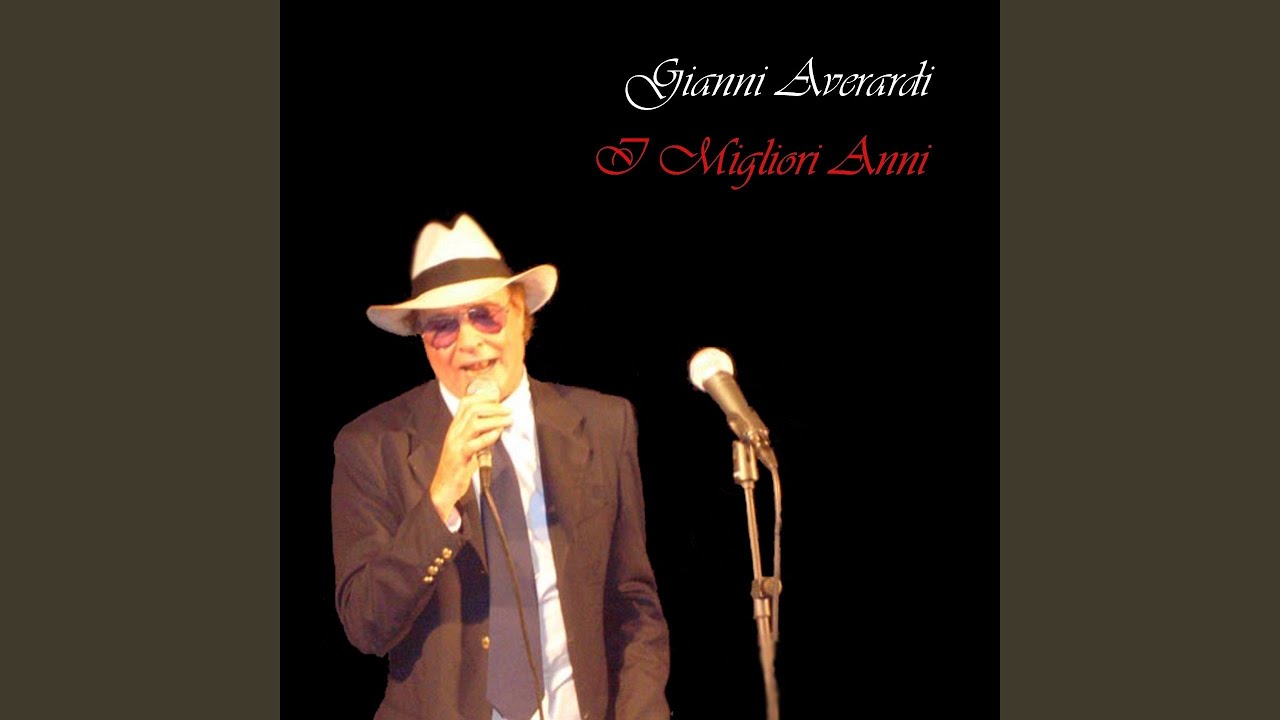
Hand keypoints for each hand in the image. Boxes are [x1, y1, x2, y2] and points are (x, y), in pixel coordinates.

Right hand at [429, 393, 511, 521]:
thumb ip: (478, 435)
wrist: (443, 487)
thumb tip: (497, 425)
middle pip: (472, 410)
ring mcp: (455, 444)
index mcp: (454, 428)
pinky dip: (488, 436)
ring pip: (474, 423)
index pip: (465, 404)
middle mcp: (453, 433)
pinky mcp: (460, 457)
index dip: (482, 397)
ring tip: (508, 420)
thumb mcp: (467, 446)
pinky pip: (474, 443)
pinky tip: (498, 433)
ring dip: (494, 419)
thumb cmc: (458, 467)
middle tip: (507, 410)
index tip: (498, 398)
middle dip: (493, 407)